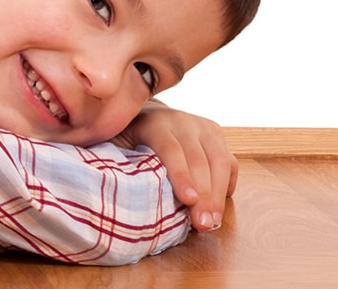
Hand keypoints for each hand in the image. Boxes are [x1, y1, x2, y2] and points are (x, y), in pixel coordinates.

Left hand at [112, 100, 238, 231]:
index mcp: (153, 122)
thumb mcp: (114, 144)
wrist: (143, 113)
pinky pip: (229, 162)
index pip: (171, 149)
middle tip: (204, 224)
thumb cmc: (125, 137)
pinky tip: (218, 206)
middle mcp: (181, 120)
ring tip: (213, 221)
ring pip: (220, 161)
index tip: (188, 200)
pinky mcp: (215, 133)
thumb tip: (108, 185)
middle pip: (199, 159)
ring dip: (218, 194)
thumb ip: (114, 160)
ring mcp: (201, 126)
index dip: (181, 175)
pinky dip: (226, 185)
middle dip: (204, 194)